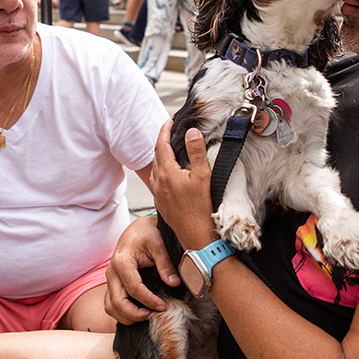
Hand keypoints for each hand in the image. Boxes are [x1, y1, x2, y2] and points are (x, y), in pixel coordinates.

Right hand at [104, 215, 180, 322]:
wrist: (137, 228)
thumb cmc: (147, 233)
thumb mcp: (159, 244)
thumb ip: (165, 264)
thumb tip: (174, 283)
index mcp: (122, 261)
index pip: (133, 289)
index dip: (148, 301)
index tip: (163, 307)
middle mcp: (111, 272)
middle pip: (117, 302)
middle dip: (135, 314)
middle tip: (154, 315)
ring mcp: (110, 279)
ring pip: (110, 306)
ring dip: (126, 316)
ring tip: (146, 316)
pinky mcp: (112, 284)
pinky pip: (110, 304)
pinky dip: (121, 313)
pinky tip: (138, 314)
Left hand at [151, 121, 215, 249]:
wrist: (197, 237)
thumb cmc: (202, 208)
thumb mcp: (203, 176)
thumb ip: (196, 152)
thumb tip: (191, 132)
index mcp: (167, 173)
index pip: (161, 145)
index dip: (164, 130)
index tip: (169, 121)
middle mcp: (158, 182)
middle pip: (156, 155)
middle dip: (162, 141)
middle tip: (171, 132)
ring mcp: (158, 194)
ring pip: (155, 169)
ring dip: (160, 156)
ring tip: (170, 150)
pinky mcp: (161, 203)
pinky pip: (156, 181)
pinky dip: (161, 170)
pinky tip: (169, 173)